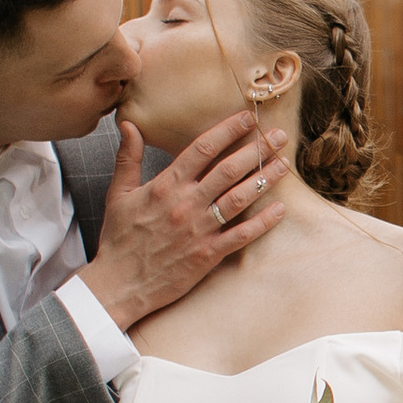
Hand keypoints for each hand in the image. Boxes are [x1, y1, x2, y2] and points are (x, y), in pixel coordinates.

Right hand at [82, 113, 286, 330]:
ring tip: (284, 164)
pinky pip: (241, 235)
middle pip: (228, 170)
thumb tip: (129, 125)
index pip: (202, 149)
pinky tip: (280, 209)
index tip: (247, 118)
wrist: (118, 284)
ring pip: (239, 198)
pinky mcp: (207, 255)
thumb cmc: (118, 239)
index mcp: (165, 186)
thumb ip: (128, 158)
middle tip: (278, 135)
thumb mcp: (118, 194)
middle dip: (257, 149)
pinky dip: (263, 222)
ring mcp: (199, 230)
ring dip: (265, 179)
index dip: (227, 130)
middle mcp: (186, 204)